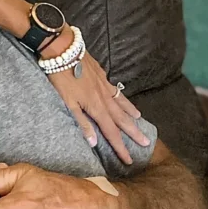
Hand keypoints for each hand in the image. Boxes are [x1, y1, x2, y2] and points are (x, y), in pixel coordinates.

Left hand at [43, 30, 148, 163]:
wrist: (63, 48)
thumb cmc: (60, 76)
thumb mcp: (67, 102)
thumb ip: (81, 122)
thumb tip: (94, 142)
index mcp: (95, 106)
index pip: (110, 131)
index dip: (120, 147)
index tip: (129, 160)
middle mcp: (103, 97)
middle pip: (121, 118)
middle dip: (133, 132)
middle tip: (146, 143)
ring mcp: (104, 84)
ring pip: (121, 103)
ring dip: (130, 114)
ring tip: (140, 121)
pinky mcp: (101, 74)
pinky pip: (116, 90)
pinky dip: (123, 97)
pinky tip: (123, 98)